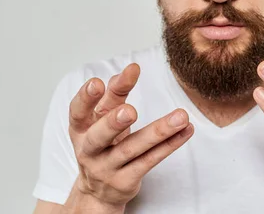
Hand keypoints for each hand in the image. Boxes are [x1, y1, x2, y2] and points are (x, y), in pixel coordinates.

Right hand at [66, 63, 194, 211]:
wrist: (97, 193)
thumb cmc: (101, 145)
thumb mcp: (100, 120)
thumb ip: (113, 95)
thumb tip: (127, 71)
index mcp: (80, 130)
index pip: (78, 112)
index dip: (85, 98)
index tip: (97, 82)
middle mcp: (89, 151)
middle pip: (99, 137)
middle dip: (113, 123)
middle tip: (130, 111)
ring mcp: (107, 168)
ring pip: (133, 149)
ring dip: (159, 132)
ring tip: (180, 116)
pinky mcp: (127, 181)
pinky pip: (151, 160)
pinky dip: (170, 144)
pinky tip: (186, 130)